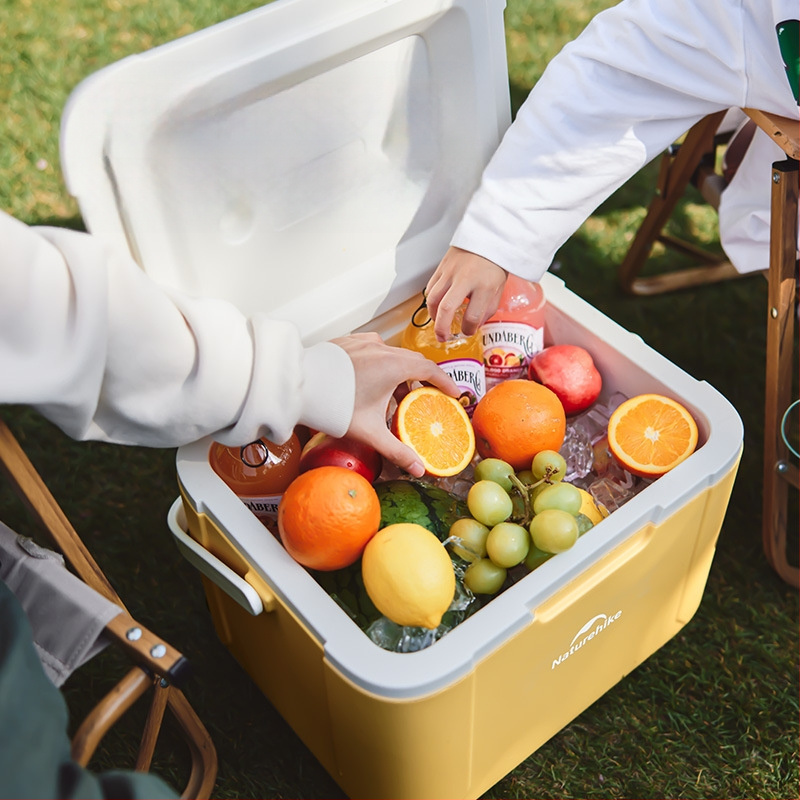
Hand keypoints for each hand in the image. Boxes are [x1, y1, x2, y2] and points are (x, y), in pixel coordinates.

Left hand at [332, 333, 459, 477]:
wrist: (295, 386)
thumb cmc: (332, 406)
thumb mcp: (370, 432)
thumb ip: (397, 451)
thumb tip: (418, 469)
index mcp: (394, 365)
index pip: (430, 370)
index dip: (445, 382)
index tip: (453, 393)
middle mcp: (381, 348)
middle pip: (412, 362)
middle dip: (422, 380)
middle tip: (427, 398)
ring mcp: (363, 342)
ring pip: (392, 355)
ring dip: (399, 373)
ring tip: (395, 396)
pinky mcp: (348, 341)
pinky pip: (373, 350)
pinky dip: (381, 364)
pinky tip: (372, 382)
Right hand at [425, 247, 506, 340]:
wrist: (488, 236)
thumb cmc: (494, 262)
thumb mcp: (499, 288)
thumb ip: (488, 309)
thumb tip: (474, 325)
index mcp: (484, 285)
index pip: (472, 316)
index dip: (469, 329)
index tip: (468, 331)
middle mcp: (466, 279)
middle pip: (447, 308)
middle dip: (442, 328)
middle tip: (443, 338)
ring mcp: (451, 272)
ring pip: (433, 299)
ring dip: (433, 316)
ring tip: (438, 323)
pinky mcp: (441, 267)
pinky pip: (430, 288)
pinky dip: (431, 301)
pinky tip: (437, 306)